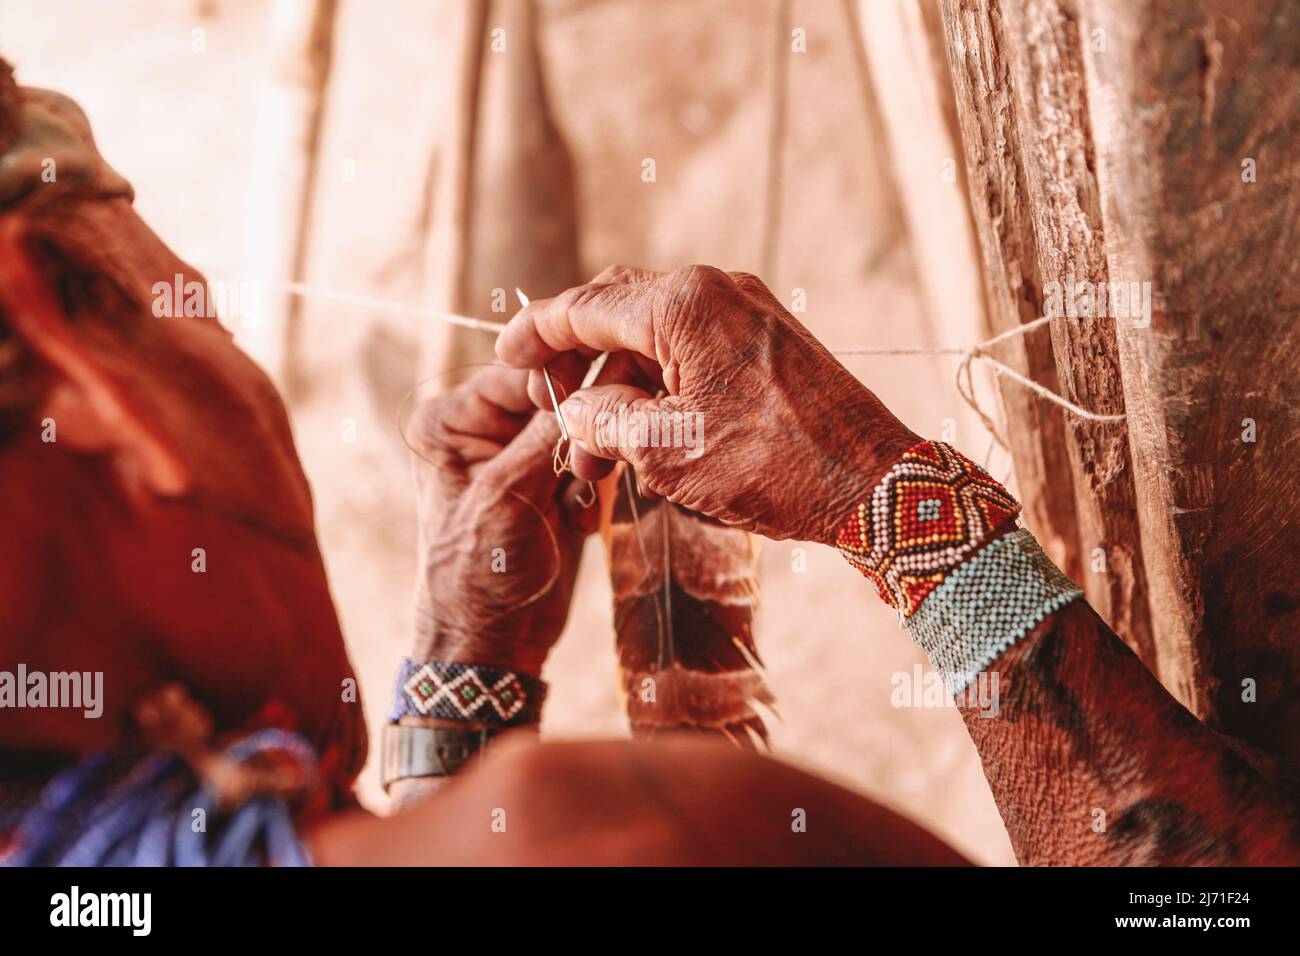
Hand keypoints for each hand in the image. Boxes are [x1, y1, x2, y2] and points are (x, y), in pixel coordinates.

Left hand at [407, 365, 596, 676]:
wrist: (494, 643)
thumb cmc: (479, 573)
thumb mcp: (508, 495)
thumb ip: (549, 435)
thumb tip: (597, 378)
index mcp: (449, 421)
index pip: (518, 372)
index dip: (562, 383)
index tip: (600, 396)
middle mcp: (483, 430)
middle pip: (555, 397)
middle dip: (578, 432)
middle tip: (587, 469)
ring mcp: (520, 456)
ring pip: (579, 429)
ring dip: (588, 466)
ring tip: (575, 506)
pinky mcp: (551, 483)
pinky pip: (589, 462)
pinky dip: (592, 489)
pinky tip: (579, 522)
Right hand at [495, 265, 919, 544]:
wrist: (875, 484)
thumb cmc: (771, 466)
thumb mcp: (665, 451)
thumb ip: (602, 419)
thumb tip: (574, 407)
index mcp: (681, 305)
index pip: (584, 307)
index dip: (535, 332)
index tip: (503, 354)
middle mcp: (714, 291)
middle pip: (617, 311)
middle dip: (575, 360)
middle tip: (550, 407)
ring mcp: (746, 312)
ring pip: (656, 337)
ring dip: (619, 386)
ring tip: (596, 453)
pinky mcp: (768, 340)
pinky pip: (693, 349)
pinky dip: (659, 386)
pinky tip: (645, 436)